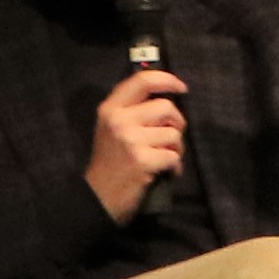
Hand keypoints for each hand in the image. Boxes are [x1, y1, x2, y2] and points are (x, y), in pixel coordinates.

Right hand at [85, 64, 192, 224]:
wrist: (97, 197)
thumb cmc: (109, 162)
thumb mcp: (111, 128)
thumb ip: (132, 110)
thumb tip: (166, 97)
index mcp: (110, 108)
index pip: (142, 81)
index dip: (167, 80)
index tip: (181, 87)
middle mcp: (119, 120)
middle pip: (166, 107)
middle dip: (176, 123)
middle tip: (170, 138)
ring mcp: (130, 140)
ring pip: (173, 134)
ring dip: (176, 148)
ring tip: (164, 158)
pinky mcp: (142, 160)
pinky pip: (174, 156)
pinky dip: (175, 166)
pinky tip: (165, 172)